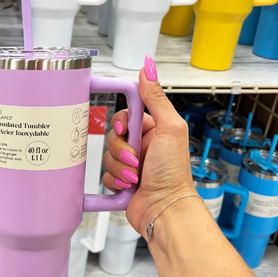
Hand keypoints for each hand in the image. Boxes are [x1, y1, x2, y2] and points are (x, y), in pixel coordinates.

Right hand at [103, 56, 196, 236]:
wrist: (165, 208)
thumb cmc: (173, 172)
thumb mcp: (169, 128)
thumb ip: (156, 98)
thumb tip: (148, 68)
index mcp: (152, 130)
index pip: (124, 114)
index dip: (119, 121)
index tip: (124, 127)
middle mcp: (140, 145)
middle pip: (112, 136)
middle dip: (121, 150)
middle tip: (136, 159)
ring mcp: (130, 164)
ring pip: (107, 156)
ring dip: (120, 168)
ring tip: (136, 177)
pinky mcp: (121, 182)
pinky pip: (104, 175)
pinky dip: (115, 181)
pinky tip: (129, 186)